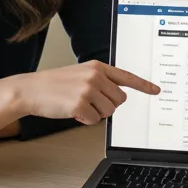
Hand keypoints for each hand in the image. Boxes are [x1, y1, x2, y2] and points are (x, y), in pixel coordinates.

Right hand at [22, 60, 159, 124]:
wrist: (31, 89)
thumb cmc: (55, 85)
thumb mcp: (80, 74)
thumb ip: (99, 80)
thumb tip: (117, 95)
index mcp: (97, 67)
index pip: (127, 76)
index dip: (144, 85)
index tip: (156, 90)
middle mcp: (95, 76)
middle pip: (119, 101)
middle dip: (107, 106)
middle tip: (89, 102)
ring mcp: (88, 90)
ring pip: (108, 112)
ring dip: (95, 114)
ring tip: (78, 104)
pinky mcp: (80, 104)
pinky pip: (94, 120)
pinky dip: (84, 120)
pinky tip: (72, 111)